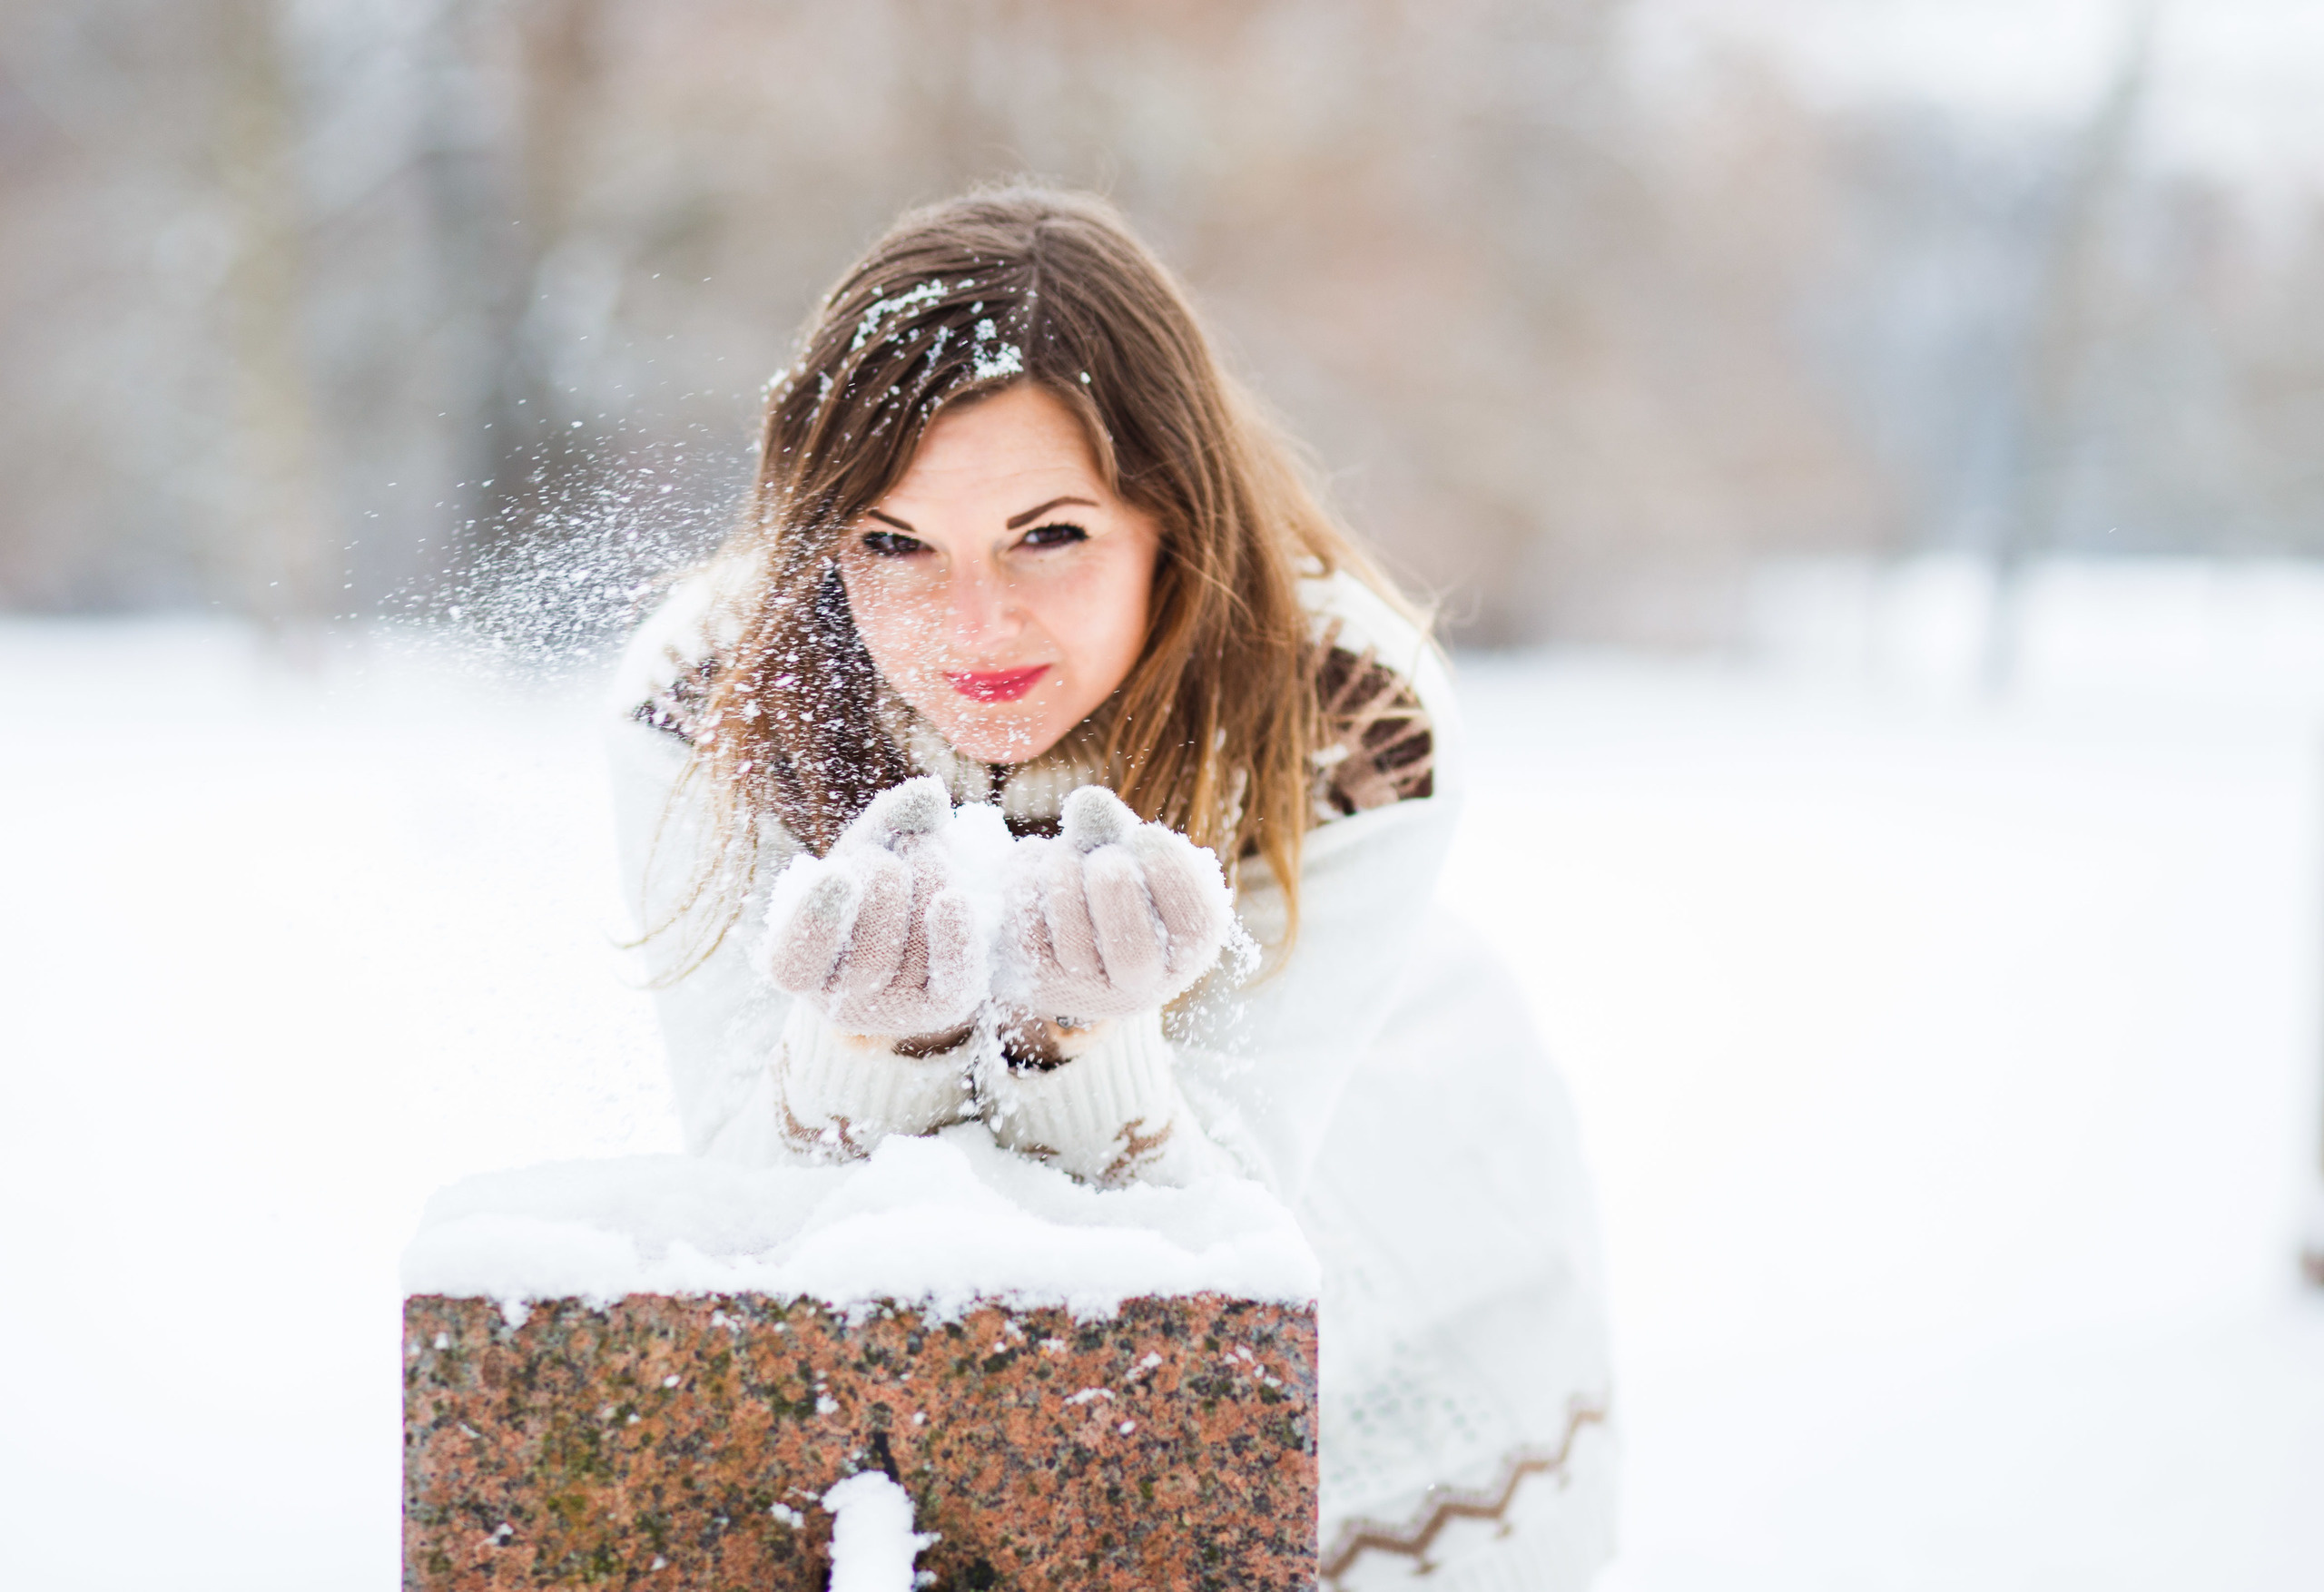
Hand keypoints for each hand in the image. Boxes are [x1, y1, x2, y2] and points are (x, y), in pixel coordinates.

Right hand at [763, 776, 983, 1036]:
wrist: (919, 929)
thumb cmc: (872, 888)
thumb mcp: (865, 851)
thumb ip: (889, 820)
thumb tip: (929, 794)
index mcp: (795, 964)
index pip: (795, 959)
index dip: (816, 919)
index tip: (839, 874)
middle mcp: (836, 1002)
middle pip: (867, 948)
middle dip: (887, 878)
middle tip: (901, 846)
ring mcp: (891, 1012)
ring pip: (914, 951)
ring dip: (928, 883)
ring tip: (929, 853)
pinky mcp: (942, 1009)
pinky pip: (952, 982)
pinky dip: (954, 938)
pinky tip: (952, 898)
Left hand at [998, 785, 1233, 1021]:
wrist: (1062, 936)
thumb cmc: (1111, 886)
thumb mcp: (1128, 853)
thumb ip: (1115, 826)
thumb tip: (1088, 800)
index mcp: (1187, 953)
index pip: (1196, 925)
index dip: (1168, 869)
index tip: (1144, 835)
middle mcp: (1141, 987)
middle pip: (1133, 952)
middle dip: (1114, 881)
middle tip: (1105, 856)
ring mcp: (1085, 992)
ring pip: (1072, 936)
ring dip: (1064, 869)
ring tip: (1065, 853)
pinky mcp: (1036, 980)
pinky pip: (1027, 923)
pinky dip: (1027, 876)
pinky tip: (1036, 862)